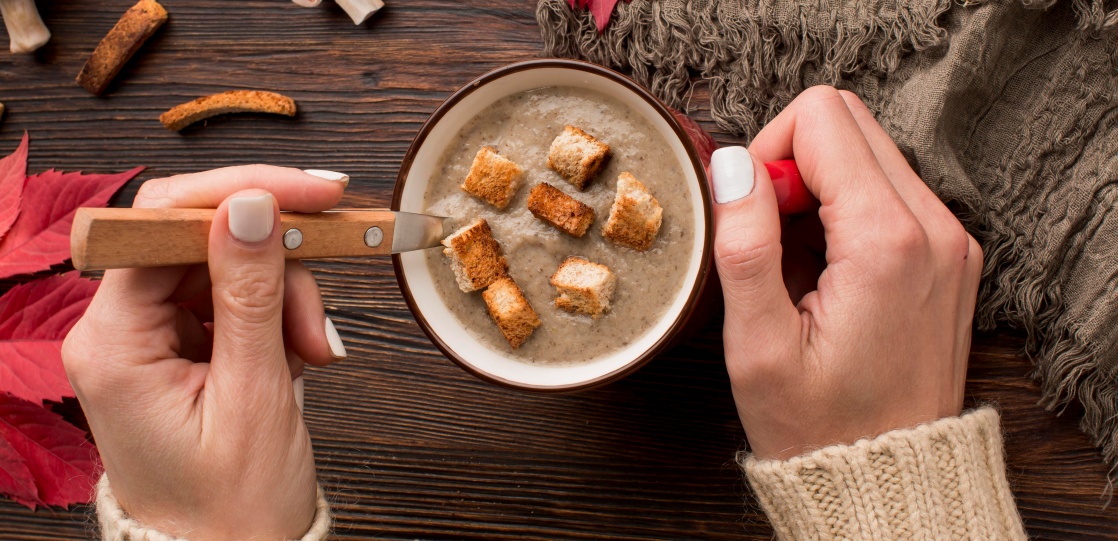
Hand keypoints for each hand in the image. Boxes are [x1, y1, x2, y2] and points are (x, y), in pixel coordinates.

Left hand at [63, 166, 349, 538]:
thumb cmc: (231, 505)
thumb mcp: (254, 395)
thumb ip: (251, 293)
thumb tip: (253, 205)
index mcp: (112, 342)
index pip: (161, 223)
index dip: (241, 194)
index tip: (314, 193)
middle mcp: (117, 330)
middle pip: (201, 240)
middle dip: (277, 263)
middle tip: (326, 293)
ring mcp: (147, 335)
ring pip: (227, 265)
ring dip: (286, 297)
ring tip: (314, 351)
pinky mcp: (177, 343)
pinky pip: (234, 296)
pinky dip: (278, 317)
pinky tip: (297, 354)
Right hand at [709, 87, 982, 460]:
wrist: (890, 483)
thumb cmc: (822, 429)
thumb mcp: (759, 347)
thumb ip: (745, 245)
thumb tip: (733, 165)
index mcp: (888, 241)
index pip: (820, 118)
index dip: (767, 154)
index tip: (755, 219)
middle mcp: (935, 227)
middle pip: (849, 121)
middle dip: (793, 163)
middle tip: (773, 239)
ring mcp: (950, 239)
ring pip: (869, 151)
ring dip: (819, 190)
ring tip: (799, 267)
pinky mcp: (949, 254)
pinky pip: (889, 191)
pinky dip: (846, 212)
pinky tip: (826, 272)